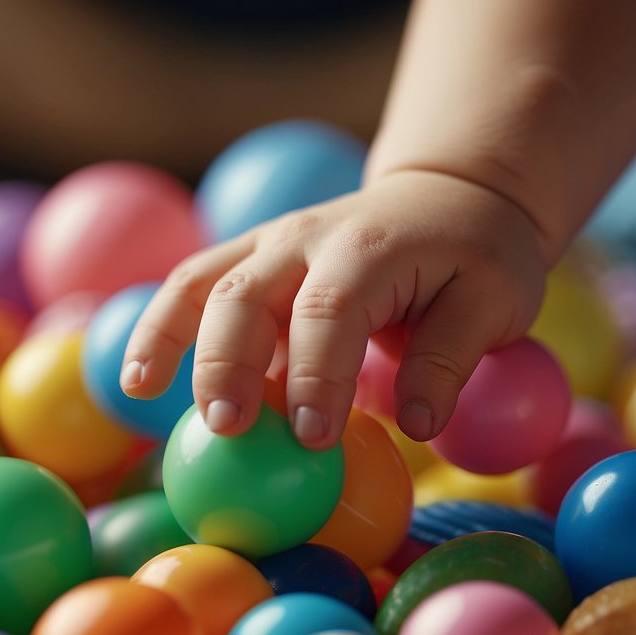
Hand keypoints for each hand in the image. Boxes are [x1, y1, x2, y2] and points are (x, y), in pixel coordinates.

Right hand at [120, 169, 547, 449]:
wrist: (447, 196)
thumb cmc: (477, 255)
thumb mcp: (497, 299)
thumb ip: (453, 358)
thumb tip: (413, 424)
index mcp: (369, 248)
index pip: (331, 311)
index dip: (316, 375)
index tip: (311, 439)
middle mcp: (306, 238)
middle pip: (245, 292)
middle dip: (227, 361)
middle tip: (225, 429)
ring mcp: (269, 243)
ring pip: (200, 280)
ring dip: (167, 335)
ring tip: (138, 392)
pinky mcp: (249, 259)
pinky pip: (193, 287)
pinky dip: (160, 328)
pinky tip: (138, 380)